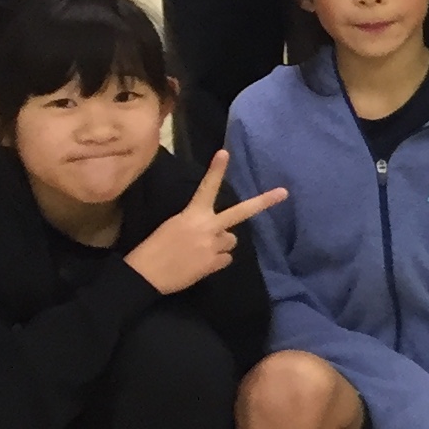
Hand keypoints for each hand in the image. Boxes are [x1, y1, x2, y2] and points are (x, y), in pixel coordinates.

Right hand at [124, 151, 288, 294]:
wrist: (144, 275)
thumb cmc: (153, 248)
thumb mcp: (172, 226)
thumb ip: (196, 223)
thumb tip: (213, 229)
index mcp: (192, 215)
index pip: (207, 188)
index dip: (216, 171)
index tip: (225, 153)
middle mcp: (207, 227)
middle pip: (241, 212)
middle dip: (263, 202)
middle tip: (284, 193)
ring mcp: (213, 245)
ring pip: (231, 240)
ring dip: (221, 244)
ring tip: (200, 251)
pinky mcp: (214, 263)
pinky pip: (226, 259)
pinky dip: (216, 261)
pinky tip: (200, 264)